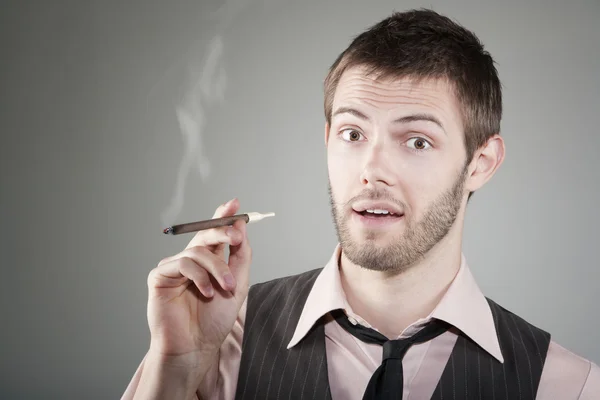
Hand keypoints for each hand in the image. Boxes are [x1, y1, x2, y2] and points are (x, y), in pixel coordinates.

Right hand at [145, 198, 250, 364]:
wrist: (196, 347)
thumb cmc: (214, 320)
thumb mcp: (238, 284)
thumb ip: (240, 255)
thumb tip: (241, 226)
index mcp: (207, 261)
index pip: (213, 233)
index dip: (222, 216)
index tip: (235, 203)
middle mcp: (189, 261)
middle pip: (204, 235)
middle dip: (222, 232)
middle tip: (236, 238)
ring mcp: (173, 268)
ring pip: (197, 252)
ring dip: (217, 268)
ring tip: (227, 288)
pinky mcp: (159, 277)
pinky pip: (182, 264)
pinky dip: (199, 277)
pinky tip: (207, 293)